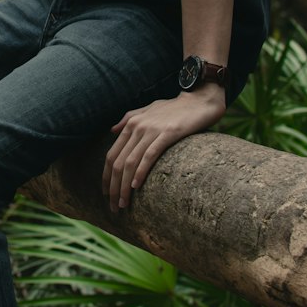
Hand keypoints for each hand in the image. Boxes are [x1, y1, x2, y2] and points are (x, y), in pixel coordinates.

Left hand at [103, 85, 226, 209]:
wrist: (200, 99)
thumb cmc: (175, 107)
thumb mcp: (149, 109)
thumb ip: (129, 118)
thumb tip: (112, 130)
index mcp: (130, 123)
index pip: (111, 155)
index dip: (106, 176)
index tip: (105, 194)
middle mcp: (137, 126)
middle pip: (118, 162)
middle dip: (113, 187)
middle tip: (114, 207)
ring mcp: (152, 130)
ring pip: (131, 162)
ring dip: (124, 186)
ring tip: (124, 204)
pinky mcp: (169, 133)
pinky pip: (149, 155)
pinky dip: (141, 172)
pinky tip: (136, 187)